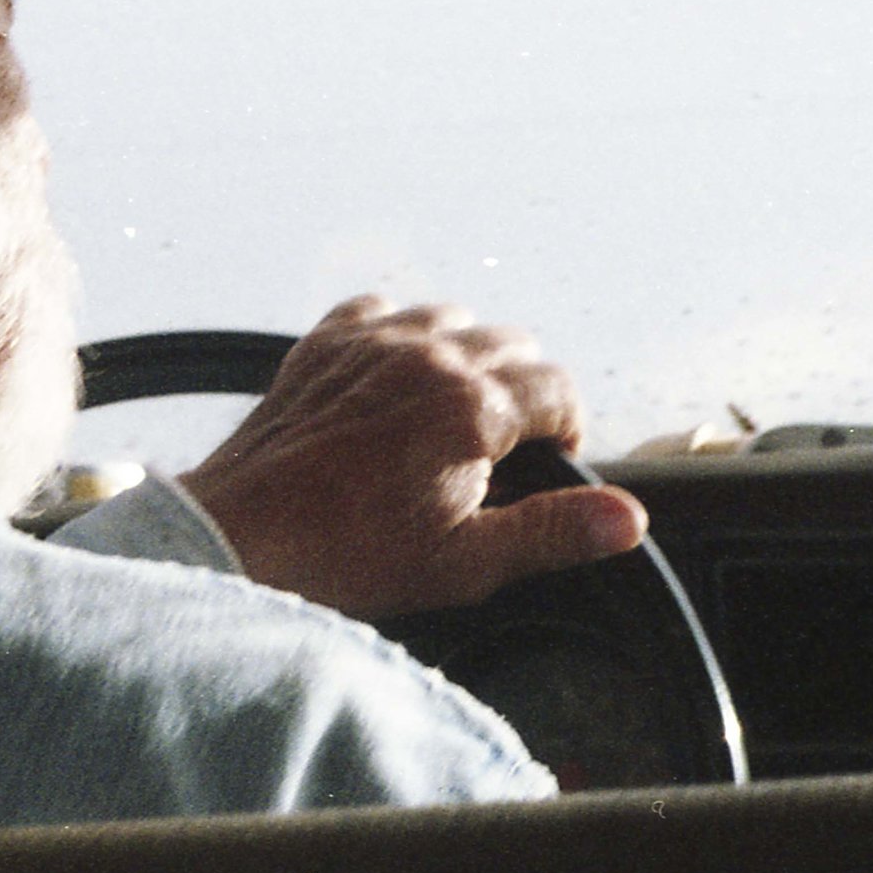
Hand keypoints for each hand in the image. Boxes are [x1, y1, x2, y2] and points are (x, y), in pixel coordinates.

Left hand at [178, 296, 646, 619]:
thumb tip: (629, 518)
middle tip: (500, 450)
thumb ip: (553, 531)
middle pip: (514, 345)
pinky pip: (384, 310)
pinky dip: (402, 335)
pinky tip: (393, 380)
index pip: (559, 389)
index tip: (546, 464)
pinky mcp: (325, 342)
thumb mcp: (465, 562)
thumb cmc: (348, 555)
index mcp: (472, 407)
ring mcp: (373, 341)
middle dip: (524, 390)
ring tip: (451, 414)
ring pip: (454, 318)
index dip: (566, 429)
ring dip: (467, 355)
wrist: (242, 536)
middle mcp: (429, 356)